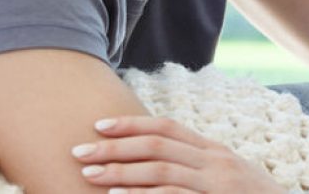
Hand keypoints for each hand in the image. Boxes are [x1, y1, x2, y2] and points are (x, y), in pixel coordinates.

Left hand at [70, 115, 283, 193]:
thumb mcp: (229, 179)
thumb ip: (199, 169)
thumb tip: (158, 165)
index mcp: (215, 151)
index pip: (168, 127)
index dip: (132, 124)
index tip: (99, 126)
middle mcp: (216, 162)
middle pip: (157, 144)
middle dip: (114, 148)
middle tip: (79, 153)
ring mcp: (218, 184)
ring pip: (161, 170)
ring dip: (121, 173)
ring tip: (90, 177)